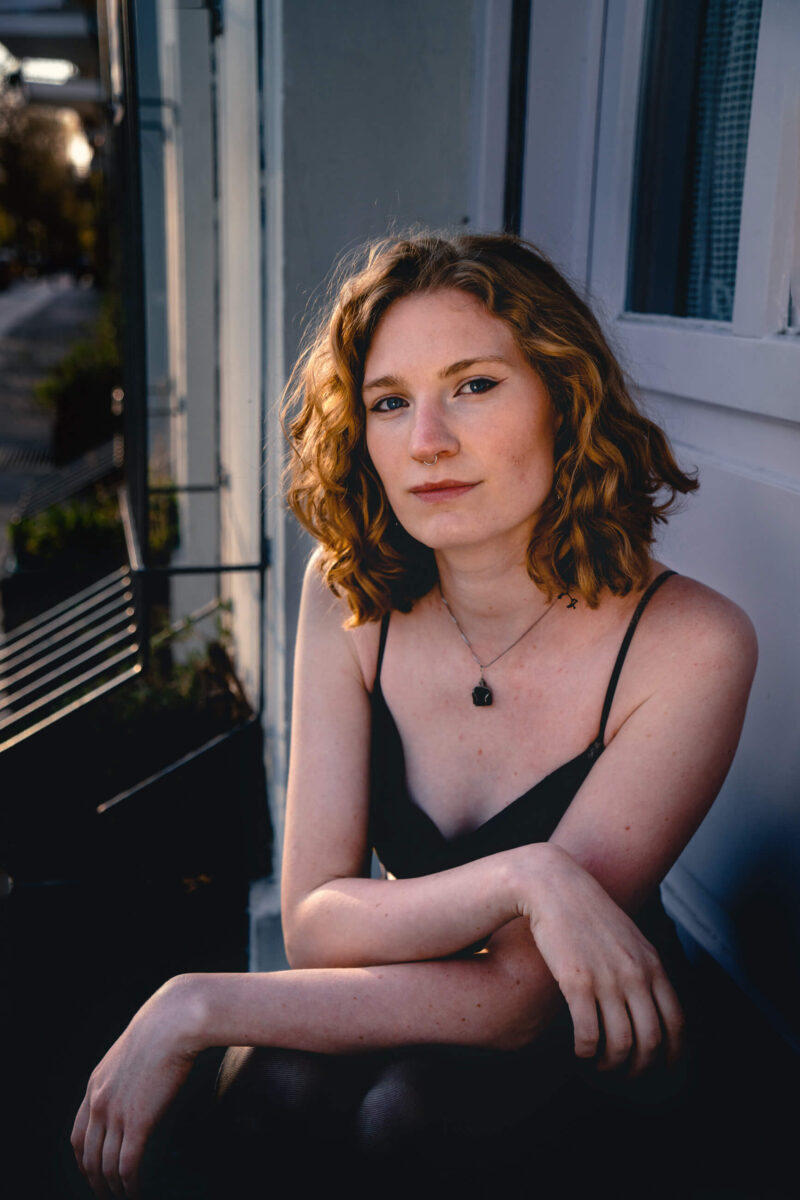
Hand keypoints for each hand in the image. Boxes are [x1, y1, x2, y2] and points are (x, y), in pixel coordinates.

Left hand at [71, 977, 201, 1197]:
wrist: (174, 1020)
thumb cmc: (162, 1028)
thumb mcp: (131, 1051)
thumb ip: (126, 1072)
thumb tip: (138, 1083)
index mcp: (95, 1086)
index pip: (77, 1136)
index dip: (83, 1160)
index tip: (93, 1172)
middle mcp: (99, 1103)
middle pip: (88, 1156)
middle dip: (95, 1182)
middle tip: (107, 1195)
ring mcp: (116, 1113)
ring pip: (106, 1166)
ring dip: (112, 1189)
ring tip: (123, 1199)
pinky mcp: (138, 1122)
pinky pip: (127, 1165)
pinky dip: (129, 1185)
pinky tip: (135, 1193)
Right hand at [513, 844, 683, 1073]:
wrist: (554, 886)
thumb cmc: (588, 913)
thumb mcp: (628, 938)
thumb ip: (643, 968)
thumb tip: (651, 1003)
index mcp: (652, 964)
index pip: (677, 1022)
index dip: (673, 1053)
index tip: (662, 1066)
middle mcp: (635, 974)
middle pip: (651, 1040)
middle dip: (640, 1067)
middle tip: (625, 1073)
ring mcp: (607, 978)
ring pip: (621, 1043)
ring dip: (611, 1063)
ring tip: (599, 1062)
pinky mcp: (576, 981)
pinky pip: (588, 1033)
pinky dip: (586, 1050)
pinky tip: (580, 1049)